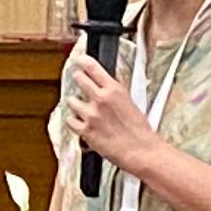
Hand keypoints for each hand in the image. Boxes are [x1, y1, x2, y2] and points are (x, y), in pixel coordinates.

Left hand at [60, 48, 155, 174]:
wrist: (140, 151)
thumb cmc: (139, 130)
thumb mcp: (130, 102)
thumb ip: (114, 92)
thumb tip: (105, 85)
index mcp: (114, 90)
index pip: (93, 67)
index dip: (83, 61)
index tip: (79, 60)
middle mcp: (100, 99)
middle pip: (79, 79)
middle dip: (77, 78)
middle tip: (78, 79)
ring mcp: (91, 114)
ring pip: (71, 101)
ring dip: (75, 103)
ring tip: (83, 108)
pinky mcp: (85, 130)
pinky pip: (70, 121)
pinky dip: (74, 121)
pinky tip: (81, 122)